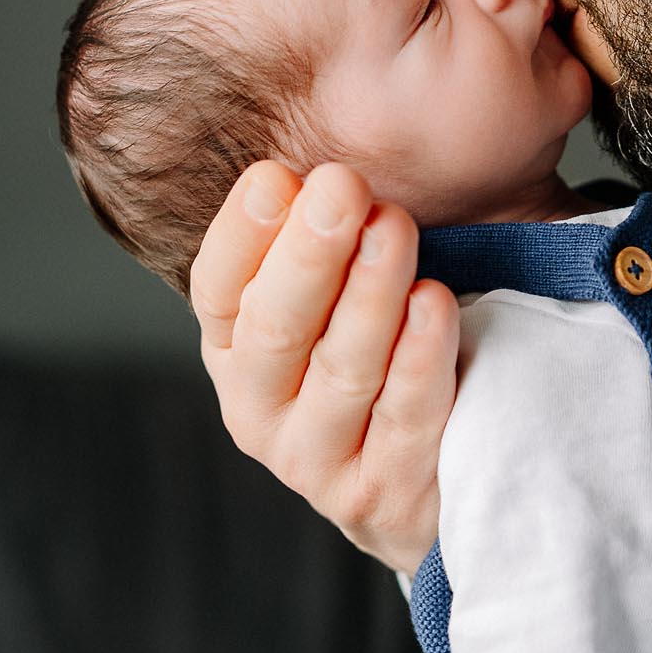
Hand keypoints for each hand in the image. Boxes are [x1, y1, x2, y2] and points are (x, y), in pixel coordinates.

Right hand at [188, 160, 458, 574]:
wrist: (433, 477)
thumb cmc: (384, 356)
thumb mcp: (335, 294)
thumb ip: (319, 232)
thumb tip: (312, 159)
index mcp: (235, 350)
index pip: (218, 290)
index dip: (242, 234)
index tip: (276, 176)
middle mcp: (260, 410)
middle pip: (274, 329)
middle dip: (308, 254)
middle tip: (341, 187)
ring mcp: (319, 460)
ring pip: (342, 370)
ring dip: (369, 294)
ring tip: (396, 228)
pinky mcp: (384, 493)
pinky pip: (405, 418)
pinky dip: (419, 359)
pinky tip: (433, 304)